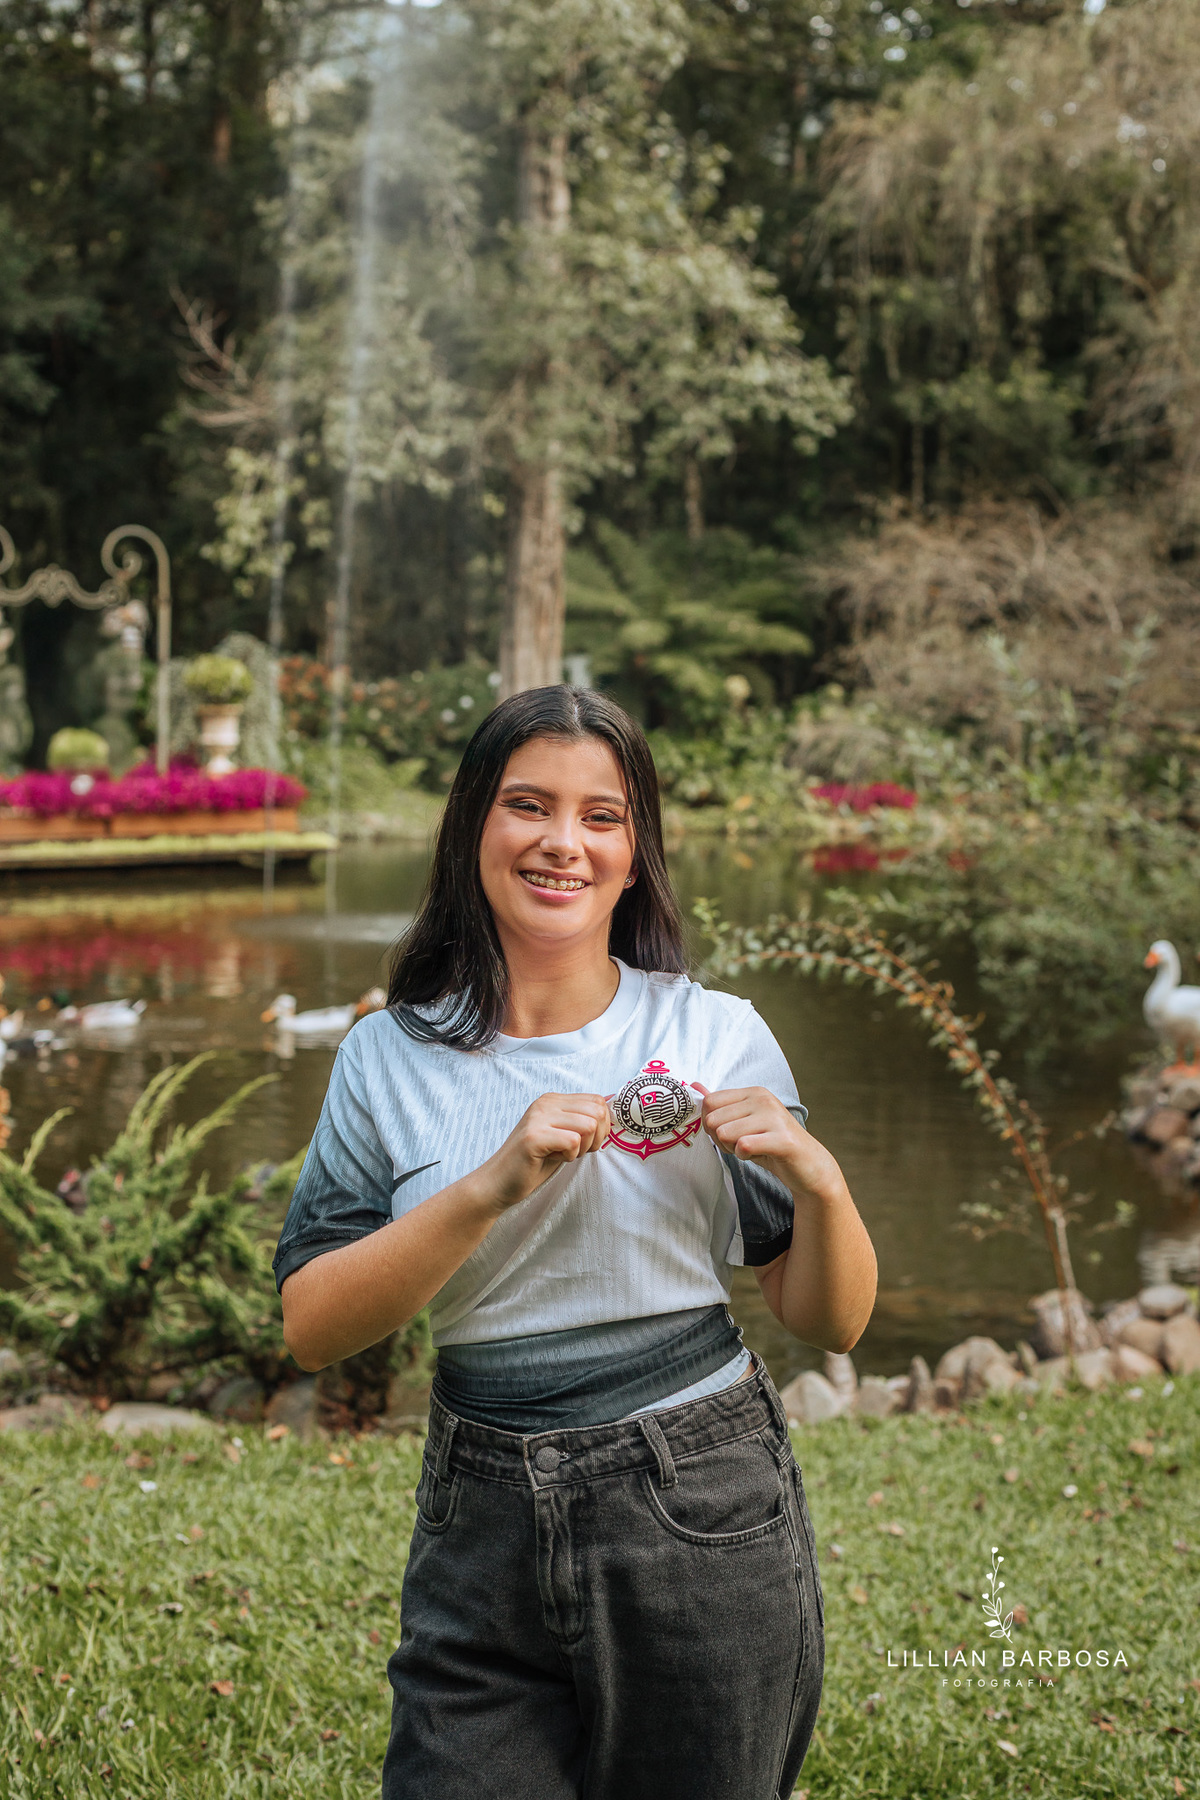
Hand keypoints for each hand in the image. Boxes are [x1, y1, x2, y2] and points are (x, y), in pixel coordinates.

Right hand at [483, 1092, 610, 1211]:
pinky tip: (552, 1158)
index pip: (598, 1100)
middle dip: (595, 1138)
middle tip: (575, 1151)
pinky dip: (569, 1156)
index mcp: (553, 1100)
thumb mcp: (561, 1135)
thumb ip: (581, 1122)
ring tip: (562, 1154)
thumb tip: (611, 1113)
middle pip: (597, 1111)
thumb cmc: (533, 1162)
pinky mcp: (533, 1137)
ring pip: (589, 1125)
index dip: (601, 1126)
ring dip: (582, 1147)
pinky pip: (573, 1142)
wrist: (498, 1182)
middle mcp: (545, 1103)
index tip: (585, 1142)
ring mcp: (538, 1118)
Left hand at [695, 1084, 845, 1204]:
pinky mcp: (782, 1139)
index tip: (729, 1133)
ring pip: (725, 1134)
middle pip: (713, 1120)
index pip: (709, 1102)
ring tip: (753, 1149)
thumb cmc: (772, 1143)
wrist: (809, 1165)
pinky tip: (760, 1154)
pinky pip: (743, 1146)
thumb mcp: (744, 1122)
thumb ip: (720, 1105)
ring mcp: (774, 1117)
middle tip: (742, 1144)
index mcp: (753, 1092)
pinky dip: (745, 1157)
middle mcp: (763, 1099)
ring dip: (733, 1149)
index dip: (711, 1124)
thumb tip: (694, 1086)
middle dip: (721, 1140)